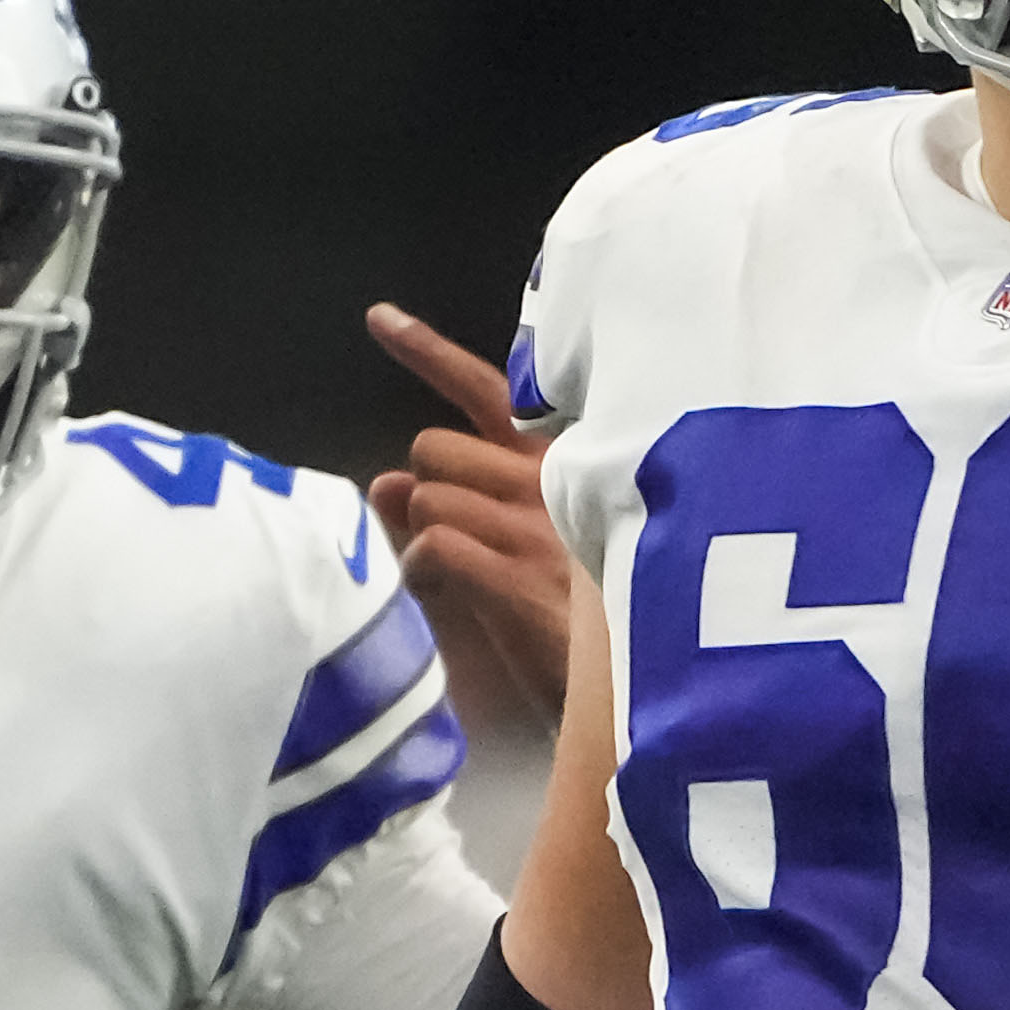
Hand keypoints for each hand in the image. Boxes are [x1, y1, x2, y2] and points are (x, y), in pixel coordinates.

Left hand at [365, 302, 572, 725]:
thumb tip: (383, 480)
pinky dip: (422, 571)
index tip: (377, 319)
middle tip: (457, 536)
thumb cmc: (574, 619)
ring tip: (461, 578)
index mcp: (560, 461)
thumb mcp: (520, 547)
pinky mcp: (524, 582)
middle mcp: (553, 481)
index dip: (428, 352)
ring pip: (427, 499)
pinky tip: (447, 593)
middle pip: (432, 449)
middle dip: (425, 489)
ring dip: (423, 538)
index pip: (488, 390)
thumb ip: (447, 506)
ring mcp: (540, 531)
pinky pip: (434, 548)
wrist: (632, 691)